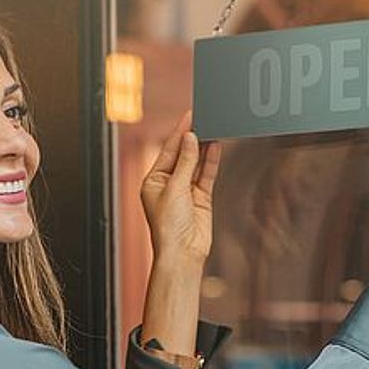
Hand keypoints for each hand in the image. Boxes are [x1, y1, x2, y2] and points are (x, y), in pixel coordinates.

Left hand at [140, 110, 222, 264]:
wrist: (183, 253)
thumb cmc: (169, 227)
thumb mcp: (175, 188)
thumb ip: (186, 162)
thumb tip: (191, 139)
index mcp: (152, 181)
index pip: (167, 151)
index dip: (179, 133)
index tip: (189, 116)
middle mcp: (168, 184)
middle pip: (183, 155)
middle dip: (192, 138)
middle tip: (204, 118)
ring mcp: (186, 191)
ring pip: (197, 163)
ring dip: (204, 147)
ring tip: (212, 128)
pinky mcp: (201, 198)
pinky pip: (207, 174)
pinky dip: (212, 161)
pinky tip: (216, 146)